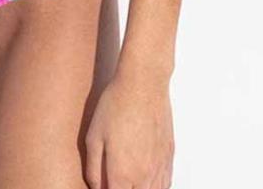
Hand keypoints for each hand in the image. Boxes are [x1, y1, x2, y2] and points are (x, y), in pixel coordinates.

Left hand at [85, 71, 173, 188]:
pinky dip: (156, 187)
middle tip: (113, 179)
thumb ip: (93, 168)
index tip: (103, 186)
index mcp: (123, 174)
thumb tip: (94, 187)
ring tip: (128, 180)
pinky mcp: (169, 156)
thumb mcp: (94, 136)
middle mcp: (144, 176)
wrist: (144, 84)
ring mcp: (160, 167)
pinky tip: (146, 181)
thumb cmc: (117, 105)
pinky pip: (165, 184)